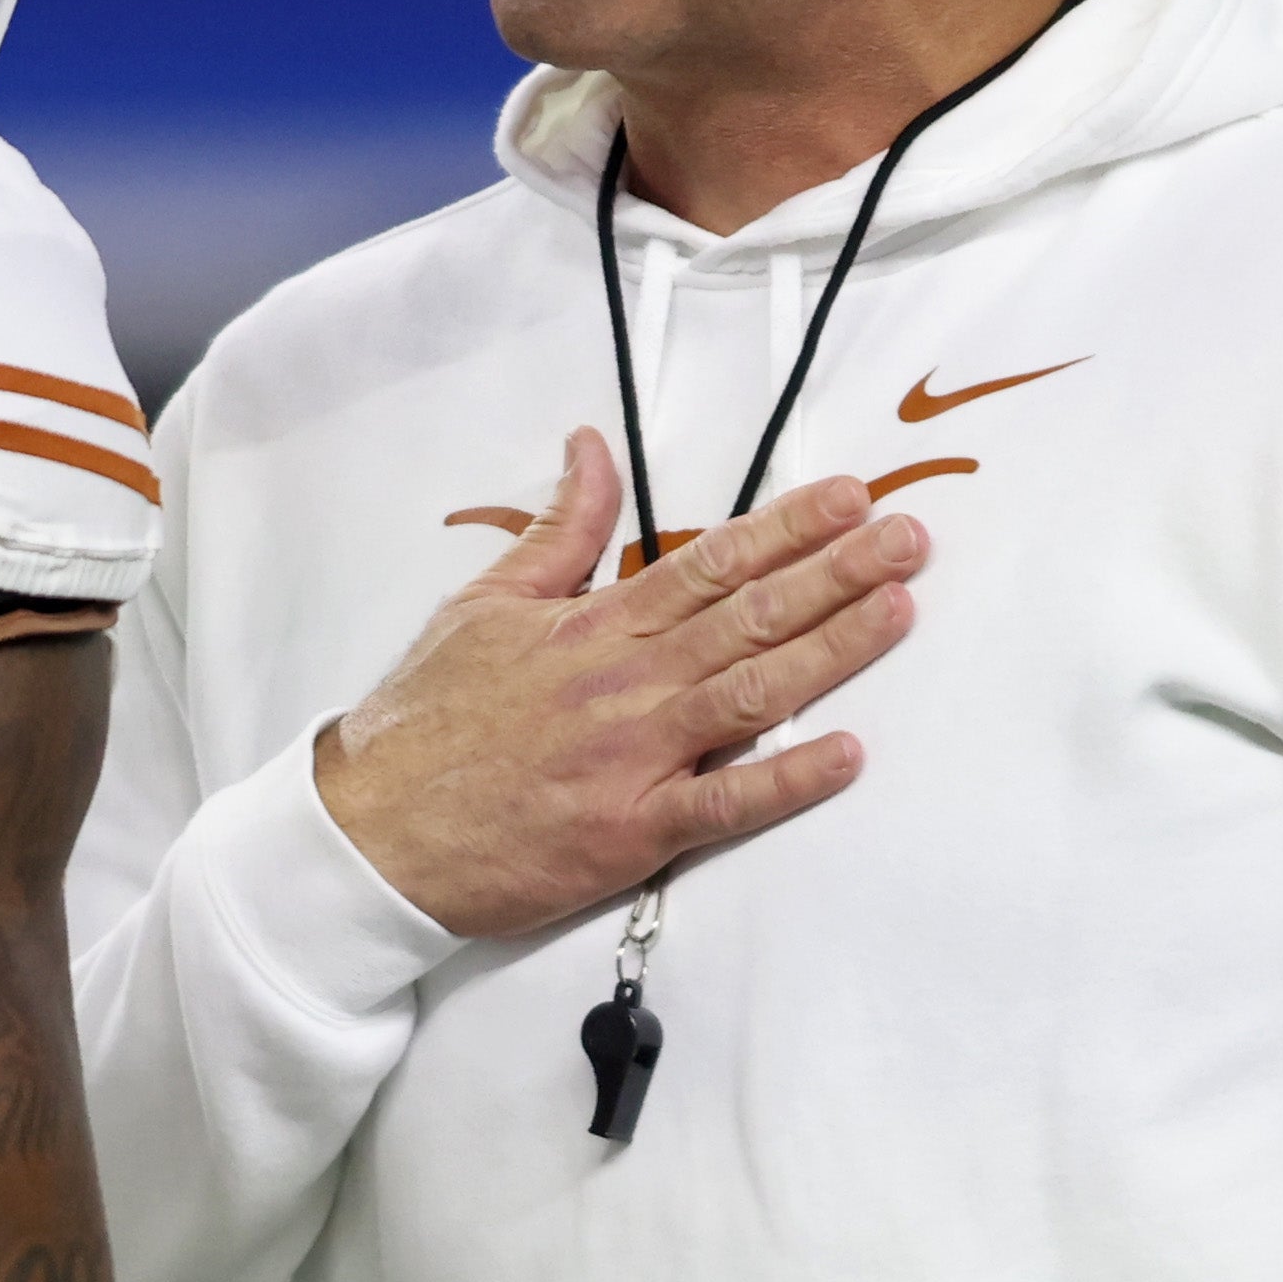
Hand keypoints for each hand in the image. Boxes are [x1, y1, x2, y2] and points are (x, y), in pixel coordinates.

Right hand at [312, 430, 924, 942]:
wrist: (372, 831)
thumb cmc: (426, 722)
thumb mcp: (485, 602)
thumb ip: (558, 530)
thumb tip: (589, 448)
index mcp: (592, 624)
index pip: (709, 561)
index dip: (788, 526)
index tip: (851, 497)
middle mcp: (623, 682)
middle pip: (750, 615)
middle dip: (838, 572)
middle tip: (910, 538)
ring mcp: (632, 758)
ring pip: (753, 692)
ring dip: (835, 650)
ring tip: (901, 611)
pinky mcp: (630, 833)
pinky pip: (724, 805)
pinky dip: (787, 781)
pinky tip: (847, 756)